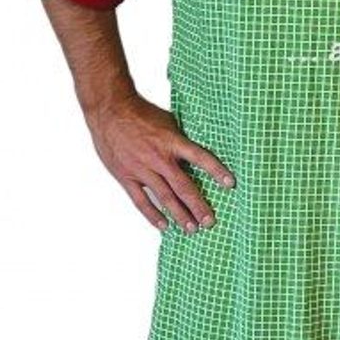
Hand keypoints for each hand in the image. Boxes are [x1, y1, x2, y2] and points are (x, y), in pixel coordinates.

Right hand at [86, 88, 235, 233]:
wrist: (109, 110)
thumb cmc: (140, 113)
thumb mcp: (168, 121)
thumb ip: (180, 140)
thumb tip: (196, 156)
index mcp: (172, 141)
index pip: (200, 157)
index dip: (216, 171)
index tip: (230, 184)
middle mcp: (158, 157)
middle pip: (183, 187)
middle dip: (198, 206)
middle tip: (210, 222)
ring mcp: (141, 169)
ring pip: (164, 197)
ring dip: (179, 215)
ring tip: (191, 229)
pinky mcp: (126, 176)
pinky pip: (141, 201)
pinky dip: (153, 215)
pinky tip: (164, 226)